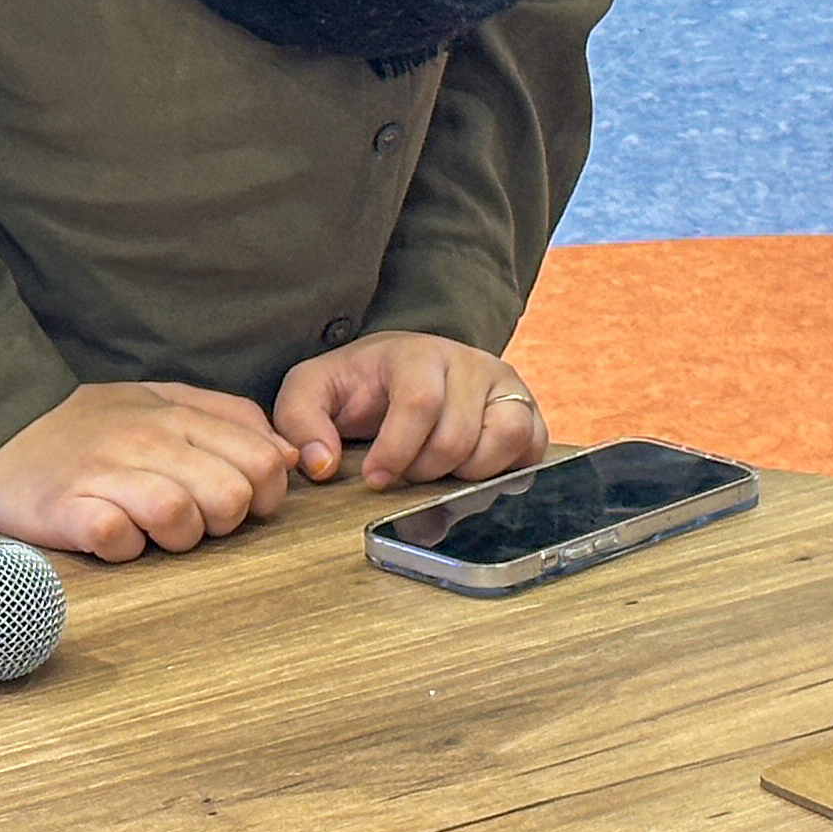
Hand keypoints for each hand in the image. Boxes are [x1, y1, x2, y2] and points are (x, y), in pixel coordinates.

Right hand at [0, 380, 294, 563]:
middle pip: (231, 496)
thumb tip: (289, 454)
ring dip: (177, 538)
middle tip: (194, 520)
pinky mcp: (66, 510)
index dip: (266, 493)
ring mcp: (106, 475)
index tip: (240, 504)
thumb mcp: (166, 401)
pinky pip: (118, 540)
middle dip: (225, 522)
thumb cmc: (92, 421)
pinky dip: (123, 548)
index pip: (264, 460)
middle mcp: (148, 441)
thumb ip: (231, 421)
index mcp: (179, 416)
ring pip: (181, 518)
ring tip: (151, 529)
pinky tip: (113, 537)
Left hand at [273, 332, 546, 491]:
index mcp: (418, 353)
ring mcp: (504, 384)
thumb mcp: (312, 391)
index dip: (397, 450)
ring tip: (440, 470)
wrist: (403, 368)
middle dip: (425, 470)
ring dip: (468, 471)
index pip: (420, 403)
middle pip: (459, 433)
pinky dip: (504, 468)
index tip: (377, 478)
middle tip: (406, 474)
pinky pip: (532, 445)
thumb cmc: (359, 384)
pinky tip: (471, 468)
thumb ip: (300, 421)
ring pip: (506, 437)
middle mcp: (470, 363)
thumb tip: (322, 465)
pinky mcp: (527, 408)